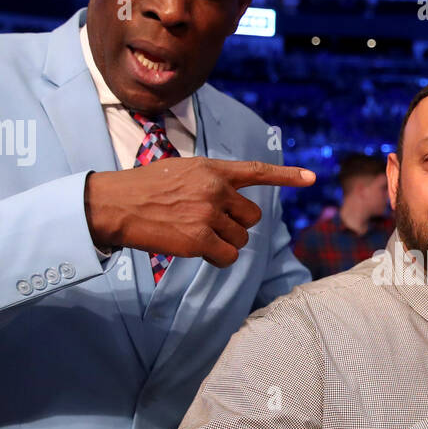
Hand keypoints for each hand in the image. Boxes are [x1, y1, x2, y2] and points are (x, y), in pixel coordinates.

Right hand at [84, 159, 315, 267]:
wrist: (116, 205)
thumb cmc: (145, 190)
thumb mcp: (182, 172)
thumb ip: (211, 182)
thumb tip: (233, 205)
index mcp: (212, 169)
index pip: (256, 171)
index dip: (287, 175)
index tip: (312, 178)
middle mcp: (215, 189)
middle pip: (252, 218)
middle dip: (235, 226)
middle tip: (207, 224)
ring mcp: (209, 214)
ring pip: (241, 240)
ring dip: (224, 243)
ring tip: (194, 233)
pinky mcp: (200, 239)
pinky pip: (228, 257)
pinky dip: (218, 259)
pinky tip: (196, 250)